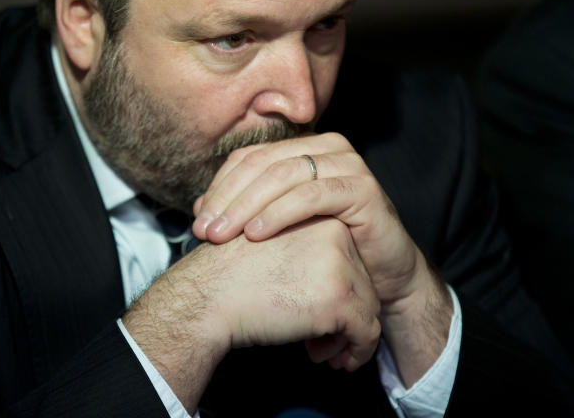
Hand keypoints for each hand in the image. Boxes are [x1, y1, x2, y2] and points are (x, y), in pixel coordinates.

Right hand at [123, 217, 380, 412]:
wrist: (206, 294)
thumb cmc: (223, 273)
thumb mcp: (267, 243)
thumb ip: (298, 249)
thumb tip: (319, 282)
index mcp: (317, 214)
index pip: (347, 256)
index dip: (333, 288)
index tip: (311, 309)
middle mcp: (335, 233)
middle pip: (361, 281)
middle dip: (341, 314)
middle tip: (315, 337)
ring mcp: (340, 264)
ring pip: (367, 306)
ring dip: (347, 334)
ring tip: (320, 351)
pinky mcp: (340, 297)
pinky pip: (365, 331)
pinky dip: (354, 350)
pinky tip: (328, 359)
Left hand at [191, 132, 451, 384]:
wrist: (382, 276)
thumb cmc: (328, 249)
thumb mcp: (281, 225)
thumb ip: (245, 209)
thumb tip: (197, 208)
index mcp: (303, 148)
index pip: (249, 158)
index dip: (219, 187)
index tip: (197, 221)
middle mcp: (326, 147)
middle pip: (262, 164)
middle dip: (228, 197)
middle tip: (205, 230)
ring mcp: (347, 164)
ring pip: (283, 176)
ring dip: (247, 205)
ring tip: (223, 234)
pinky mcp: (362, 188)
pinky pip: (312, 195)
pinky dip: (279, 213)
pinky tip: (256, 234)